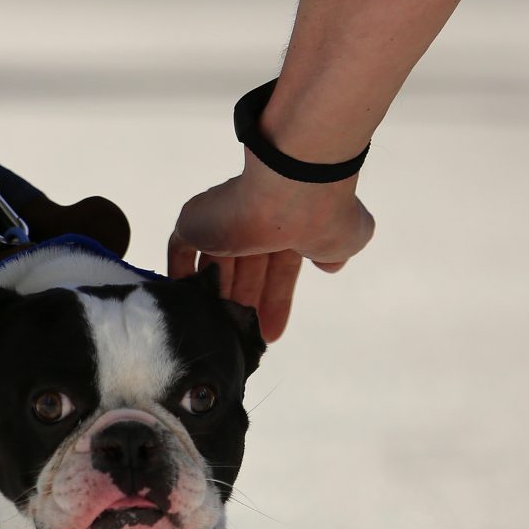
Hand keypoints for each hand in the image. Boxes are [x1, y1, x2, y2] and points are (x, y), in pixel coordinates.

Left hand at [169, 152, 374, 342]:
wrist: (291, 190)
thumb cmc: (324, 215)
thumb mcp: (348, 237)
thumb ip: (336, 252)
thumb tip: (329, 264)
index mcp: (289, 223)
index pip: (279, 268)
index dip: (275, 300)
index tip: (271, 333)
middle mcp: (256, 220)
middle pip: (245, 270)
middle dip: (244, 305)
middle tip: (242, 338)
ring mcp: (224, 219)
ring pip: (216, 265)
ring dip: (217, 299)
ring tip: (220, 332)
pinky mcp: (195, 221)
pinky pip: (181, 250)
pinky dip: (182, 276)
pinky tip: (189, 305)